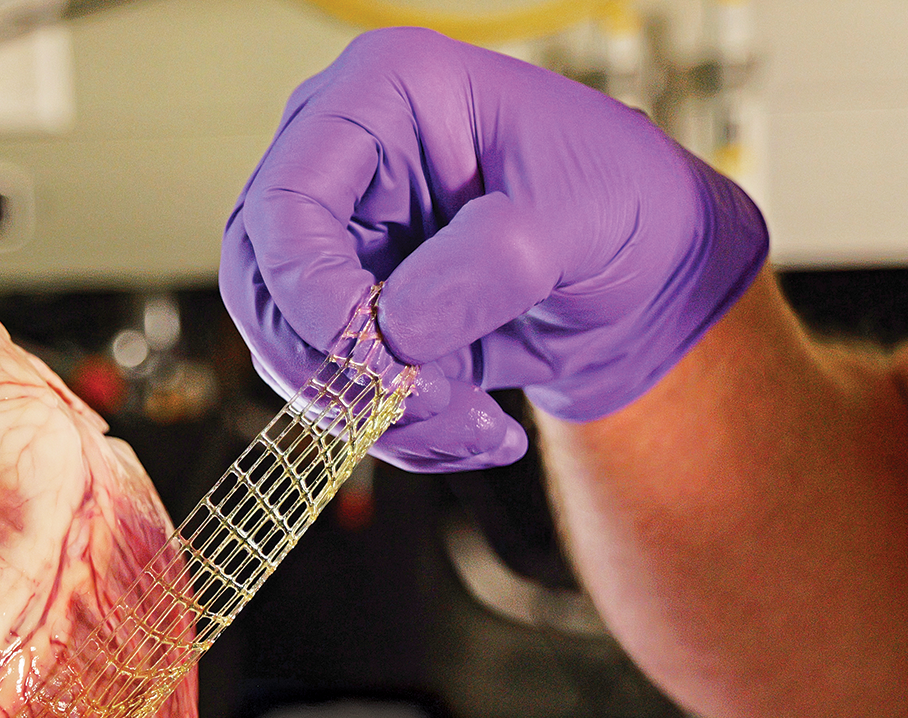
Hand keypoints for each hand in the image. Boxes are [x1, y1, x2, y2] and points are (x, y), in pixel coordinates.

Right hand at [220, 27, 767, 471]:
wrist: (644, 273)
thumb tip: (398, 332)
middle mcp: (341, 166)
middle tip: (426, 404)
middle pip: (263, 282)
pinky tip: (473, 428)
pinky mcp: (352, 313)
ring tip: (472, 421)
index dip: (312, 294)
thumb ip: (488, 266)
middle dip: (337, 367)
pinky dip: (396, 431)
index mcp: (382, 96)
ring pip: (289, 350)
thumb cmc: (621, 203)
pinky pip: (334, 390)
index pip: (286, 201)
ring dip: (373, 412)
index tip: (380, 362)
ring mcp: (340, 242)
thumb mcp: (576, 218)